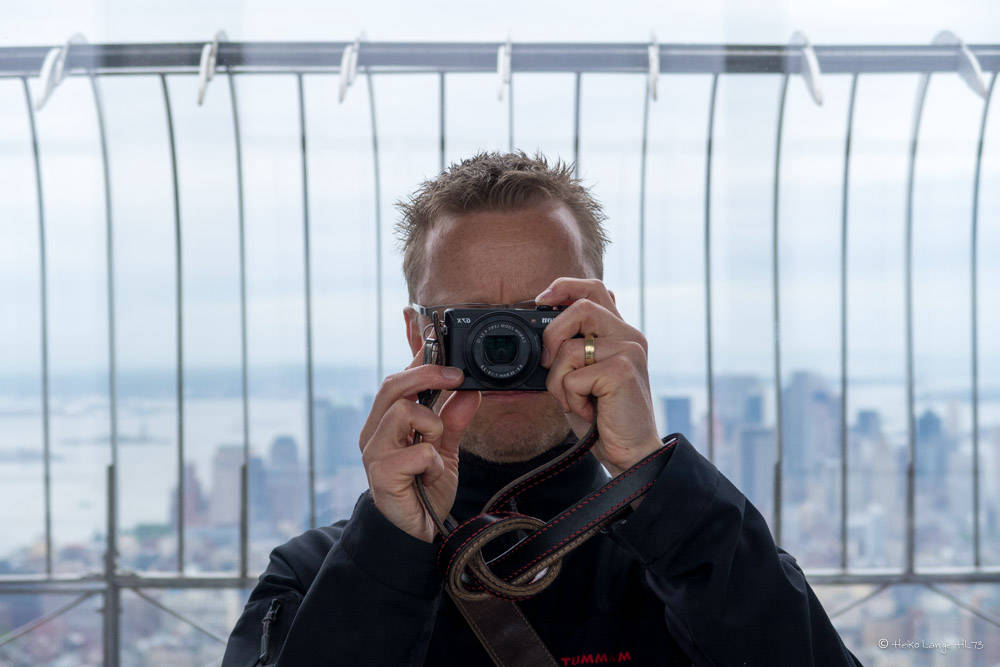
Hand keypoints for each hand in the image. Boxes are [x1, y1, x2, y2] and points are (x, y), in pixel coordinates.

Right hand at [359, 346, 481, 542]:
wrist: (417, 533)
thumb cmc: (425, 491)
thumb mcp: (445, 449)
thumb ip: (454, 420)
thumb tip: (469, 390)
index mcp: (386, 423)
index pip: (396, 379)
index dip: (417, 359)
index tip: (441, 346)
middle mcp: (375, 433)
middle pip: (392, 385)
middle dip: (427, 375)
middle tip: (456, 377)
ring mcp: (375, 452)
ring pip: (402, 411)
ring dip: (431, 425)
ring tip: (435, 447)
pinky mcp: (381, 474)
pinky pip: (417, 451)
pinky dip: (433, 462)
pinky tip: (431, 476)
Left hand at [536, 277, 661, 479]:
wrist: (630, 453)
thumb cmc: (602, 417)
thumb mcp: (581, 376)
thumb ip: (571, 348)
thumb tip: (543, 324)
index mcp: (620, 332)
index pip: (595, 288)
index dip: (565, 286)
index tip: (540, 300)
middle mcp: (629, 336)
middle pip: (581, 306)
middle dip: (552, 334)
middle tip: (547, 363)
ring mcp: (629, 351)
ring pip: (569, 347)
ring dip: (558, 380)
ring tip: (576, 399)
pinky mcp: (623, 371)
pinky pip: (573, 375)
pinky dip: (570, 398)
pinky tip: (589, 410)